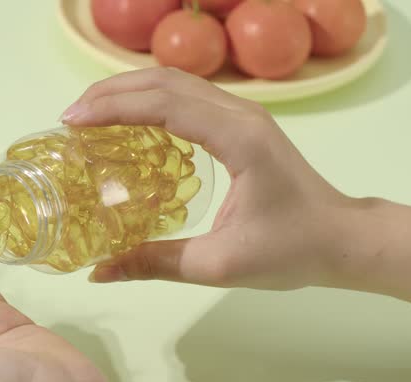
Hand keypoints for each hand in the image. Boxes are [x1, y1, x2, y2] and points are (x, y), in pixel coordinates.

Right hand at [61, 67, 357, 290]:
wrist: (342, 239)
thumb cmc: (290, 250)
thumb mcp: (218, 265)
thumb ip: (155, 263)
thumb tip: (98, 273)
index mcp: (237, 138)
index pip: (164, 105)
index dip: (112, 108)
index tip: (71, 122)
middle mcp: (240, 114)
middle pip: (165, 80)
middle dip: (110, 92)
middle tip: (69, 117)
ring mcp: (242, 114)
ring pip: (175, 81)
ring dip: (128, 90)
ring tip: (88, 113)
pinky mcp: (241, 123)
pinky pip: (186, 96)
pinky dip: (148, 99)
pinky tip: (126, 122)